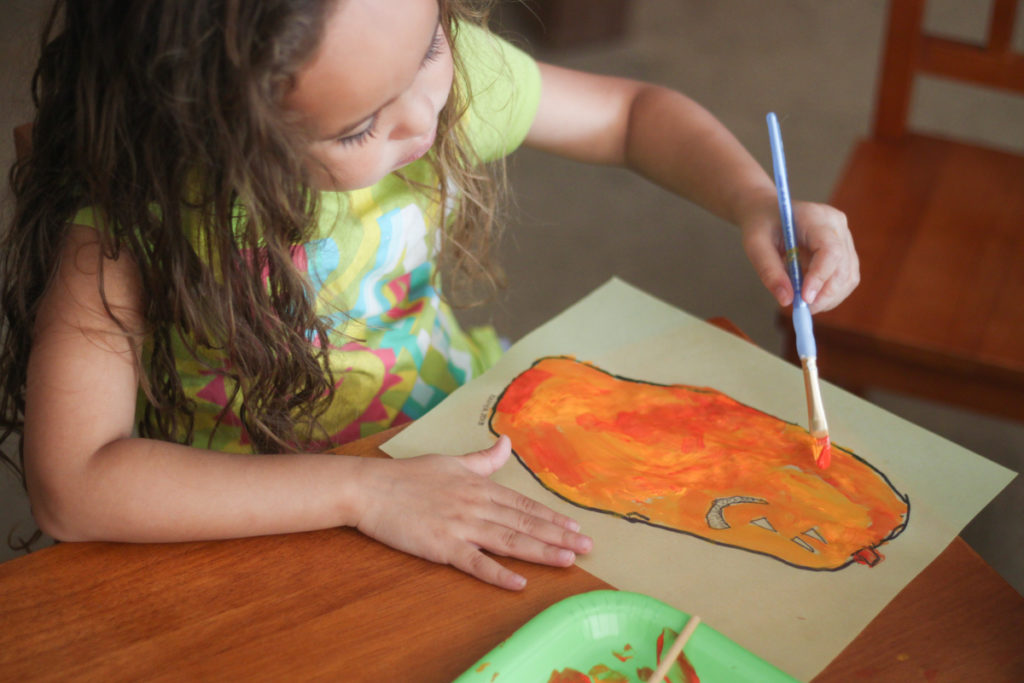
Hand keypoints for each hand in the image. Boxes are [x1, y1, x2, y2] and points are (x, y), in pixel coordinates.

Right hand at [353, 436, 592, 589]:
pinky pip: (476, 562)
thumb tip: (506, 442)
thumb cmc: (409, 476)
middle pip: (525, 523)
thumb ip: (482, 459)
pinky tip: (519, 583)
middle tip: (588, 548)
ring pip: (509, 541)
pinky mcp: (442, 546)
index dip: (552, 517)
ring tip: (568, 560)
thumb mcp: (451, 461)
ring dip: (541, 551)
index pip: (524, 505)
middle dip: (559, 536)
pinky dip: (498, 573)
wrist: (370, 488)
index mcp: (479, 486)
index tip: (577, 527)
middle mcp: (477, 505)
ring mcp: (461, 526)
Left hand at [741, 195, 859, 312]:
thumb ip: (769, 271)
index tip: (804, 299)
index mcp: (816, 217)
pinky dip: (829, 294)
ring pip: (848, 277)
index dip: (820, 277)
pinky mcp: (844, 252)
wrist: (768, 213)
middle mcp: (837, 226)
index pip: (830, 250)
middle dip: (825, 294)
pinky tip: (810, 296)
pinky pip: (844, 279)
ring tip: (803, 304)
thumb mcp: (755, 245)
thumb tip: (787, 301)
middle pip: (843, 267)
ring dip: (828, 298)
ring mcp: (844, 238)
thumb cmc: (760, 225)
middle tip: (802, 310)